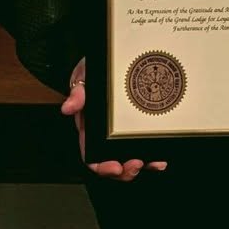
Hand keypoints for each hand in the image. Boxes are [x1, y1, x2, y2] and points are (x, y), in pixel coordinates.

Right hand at [61, 58, 165, 180]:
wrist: (111, 57)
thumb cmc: (94, 69)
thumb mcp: (84, 75)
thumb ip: (77, 92)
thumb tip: (68, 108)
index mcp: (89, 128)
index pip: (91, 155)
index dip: (102, 166)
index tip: (114, 167)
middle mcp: (105, 134)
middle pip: (112, 161)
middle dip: (124, 170)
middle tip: (135, 165)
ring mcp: (122, 132)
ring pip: (129, 157)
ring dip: (140, 165)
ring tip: (150, 163)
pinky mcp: (138, 126)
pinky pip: (144, 146)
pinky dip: (153, 156)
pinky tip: (160, 159)